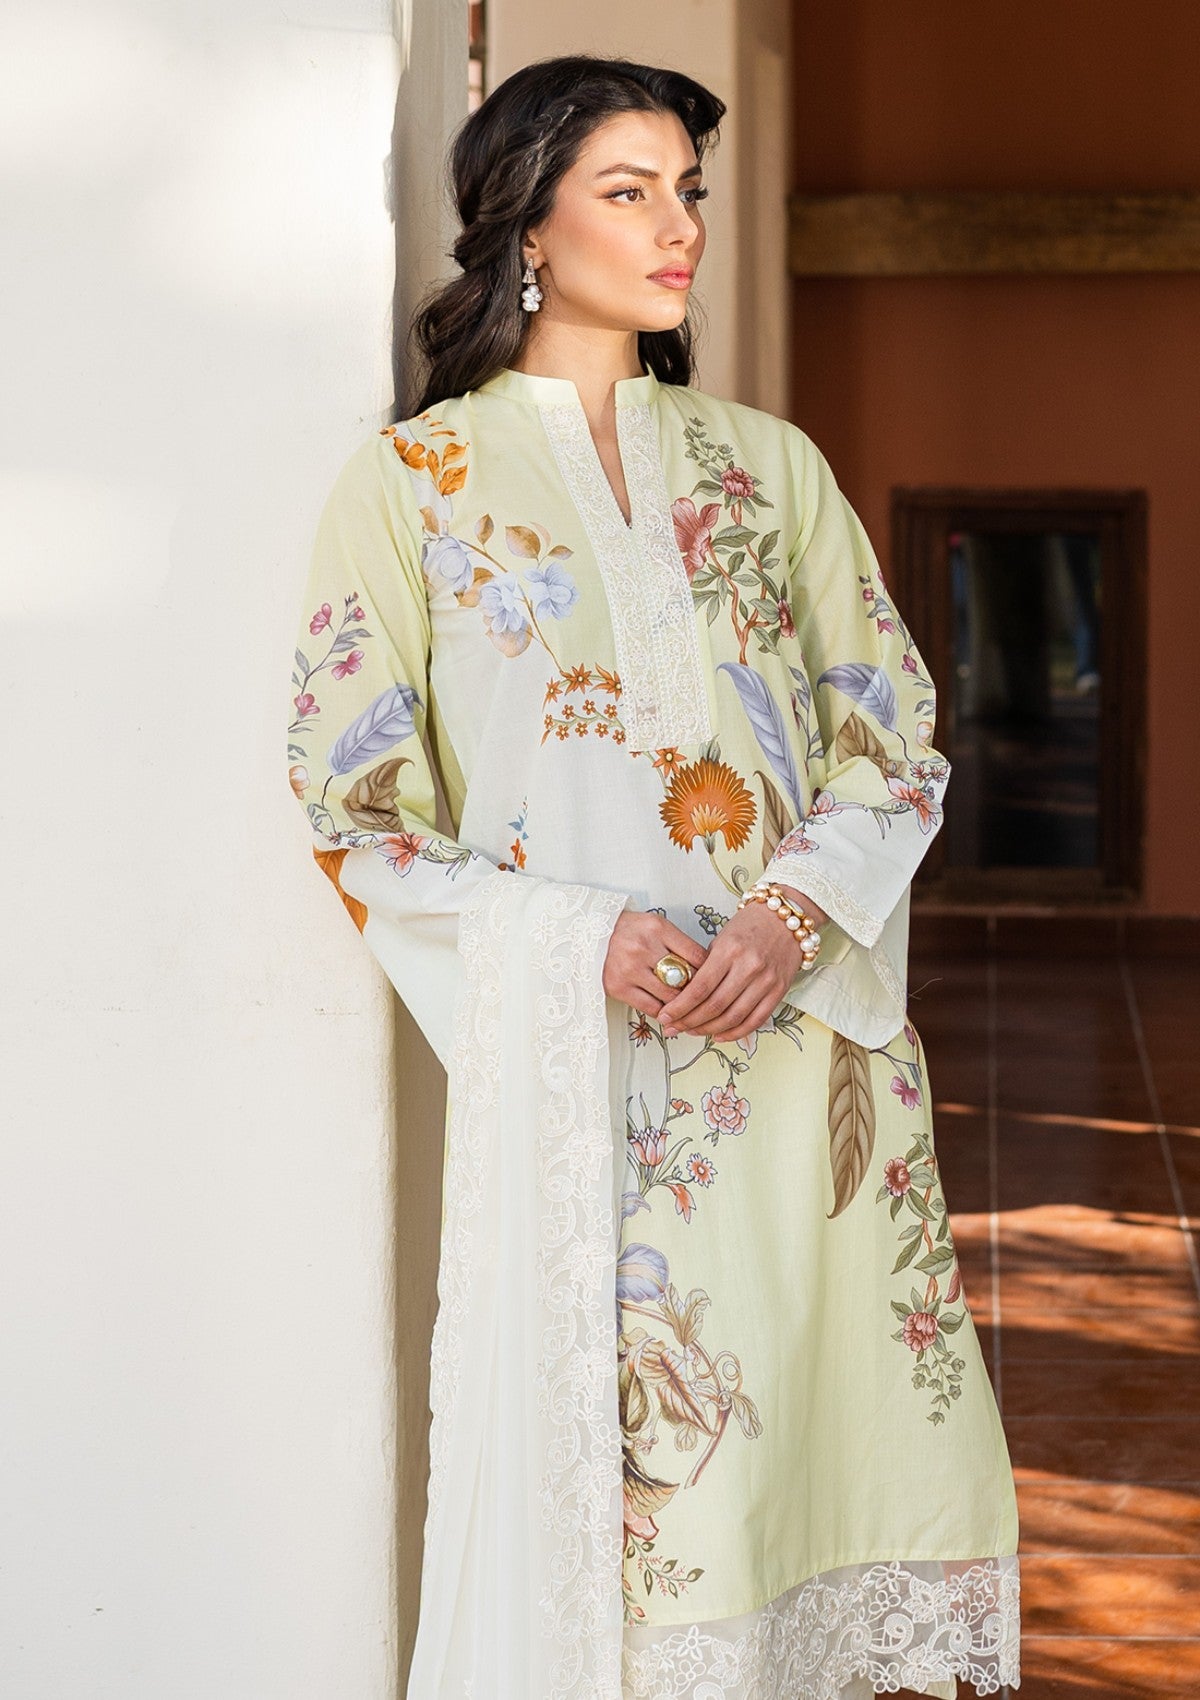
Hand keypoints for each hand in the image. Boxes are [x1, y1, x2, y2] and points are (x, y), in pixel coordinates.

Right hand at [603, 909, 708, 1017]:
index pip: (697, 955)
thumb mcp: (656, 926)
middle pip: (686, 979)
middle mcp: (644, 948)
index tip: (713, 980)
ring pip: (670, 997)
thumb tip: (705, 971)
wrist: (590, 935)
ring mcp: (630, 969)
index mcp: (658, 928)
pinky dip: (664, 1013)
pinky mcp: (619, 988)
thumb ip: (679, 945)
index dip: (710, 971)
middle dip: (698, 991)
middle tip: (705, 998)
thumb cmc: (629, 931)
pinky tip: (669, 1012)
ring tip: (688, 1007)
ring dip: (682, 1005)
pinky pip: (651, 1008)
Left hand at [656, 885, 829, 1042]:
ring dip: (709, 1030)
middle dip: (690, 1021)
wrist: (786, 918)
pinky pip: (755, 1020)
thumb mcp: (721, 938)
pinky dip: (735, 1032)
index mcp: (729, 950)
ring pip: (733, 1017)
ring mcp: (766, 981)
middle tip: (674, 1027)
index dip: (680, 1007)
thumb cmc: (749, 926)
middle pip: (714, 1006)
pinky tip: (719, 1035)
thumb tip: (683, 996)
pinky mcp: (779, 991)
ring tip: (692, 1032)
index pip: (700, 987)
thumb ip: (705, 966)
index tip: (665, 1015)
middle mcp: (749, 967)